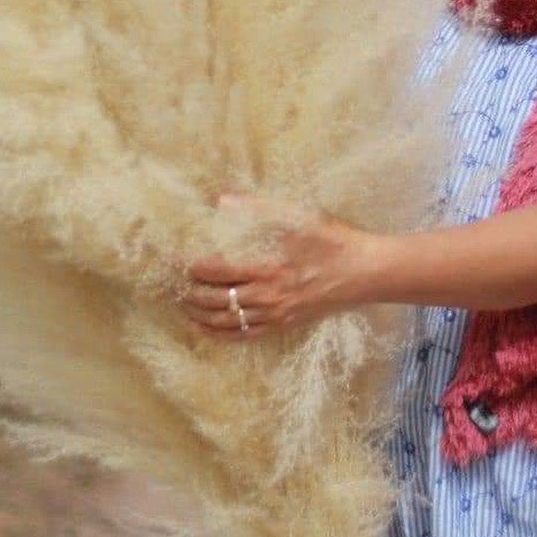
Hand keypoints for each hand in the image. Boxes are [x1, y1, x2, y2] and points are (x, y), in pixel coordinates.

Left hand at [178, 193, 382, 338]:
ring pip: (226, 321)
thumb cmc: (334, 240)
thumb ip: (259, 209)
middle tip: (171, 284)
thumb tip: (222, 200)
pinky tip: (205, 328)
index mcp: (268, 267)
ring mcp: (276, 315)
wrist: (365, 273)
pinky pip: (244, 336)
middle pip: (215, 300)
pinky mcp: (284, 325)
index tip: (174, 259)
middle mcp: (268, 296)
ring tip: (181, 305)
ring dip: (198, 315)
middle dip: (188, 292)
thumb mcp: (299, 217)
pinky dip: (220, 334)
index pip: (216, 270)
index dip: (191, 266)